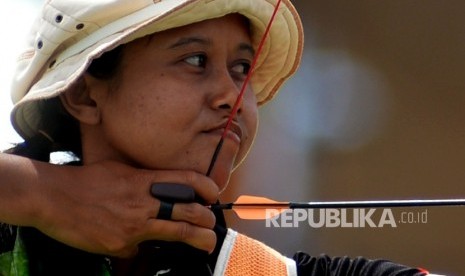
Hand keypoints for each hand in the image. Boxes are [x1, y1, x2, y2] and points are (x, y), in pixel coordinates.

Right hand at [30, 160, 218, 256]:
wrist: (54, 198)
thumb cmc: (87, 180)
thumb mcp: (120, 170)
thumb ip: (143, 181)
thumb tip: (157, 195)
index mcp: (144, 179)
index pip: (186, 180)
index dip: (207, 187)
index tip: (213, 195)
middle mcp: (143, 202)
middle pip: (189, 211)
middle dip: (207, 220)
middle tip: (212, 225)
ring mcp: (134, 225)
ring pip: (177, 233)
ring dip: (197, 239)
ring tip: (207, 244)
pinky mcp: (121, 245)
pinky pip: (139, 249)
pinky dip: (140, 247)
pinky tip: (130, 241)